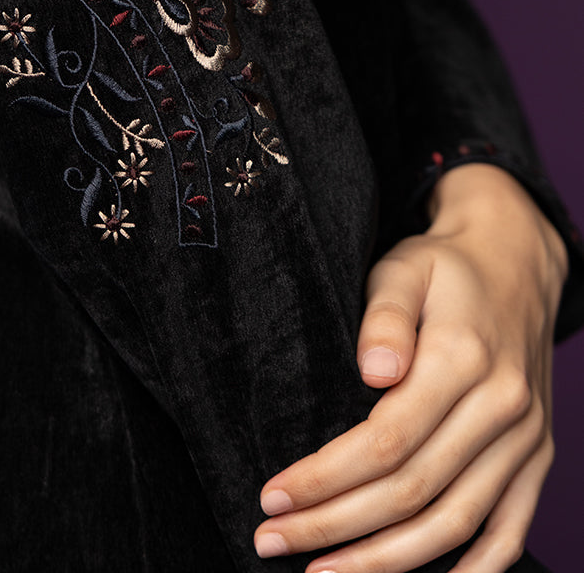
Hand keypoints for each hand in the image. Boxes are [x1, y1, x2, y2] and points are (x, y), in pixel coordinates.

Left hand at [253, 163, 567, 571]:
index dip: (326, 478)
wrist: (515, 266)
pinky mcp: (537, 461)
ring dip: (386, 562)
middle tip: (273, 541)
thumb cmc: (443, 269)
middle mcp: (502, 409)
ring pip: (454, 525)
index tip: (272, 495)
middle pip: (412, 492)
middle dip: (336, 527)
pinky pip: (508, 534)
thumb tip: (372, 370)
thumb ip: (384, 314)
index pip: (386, 441)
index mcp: (463, 360)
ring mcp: (525, 441)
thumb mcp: (404, 268)